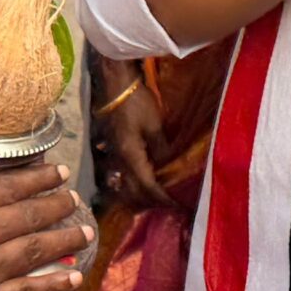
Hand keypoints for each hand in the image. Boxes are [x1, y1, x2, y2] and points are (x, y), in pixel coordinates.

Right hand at [93, 60, 170, 206]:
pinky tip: (145, 178)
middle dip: (150, 201)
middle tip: (169, 205)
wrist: (114, 83)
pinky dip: (135, 180)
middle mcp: (118, 160)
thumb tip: (166, 166)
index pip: (148, 186)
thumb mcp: (154, 125)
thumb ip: (160, 149)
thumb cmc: (136, 102)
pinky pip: (123, 172)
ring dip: (140, 193)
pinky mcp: (112, 147)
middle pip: (133, 191)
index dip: (163, 198)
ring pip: (125, 183)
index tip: (178, 206)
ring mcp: (112, 154)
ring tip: (156, 196)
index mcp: (130, 156)